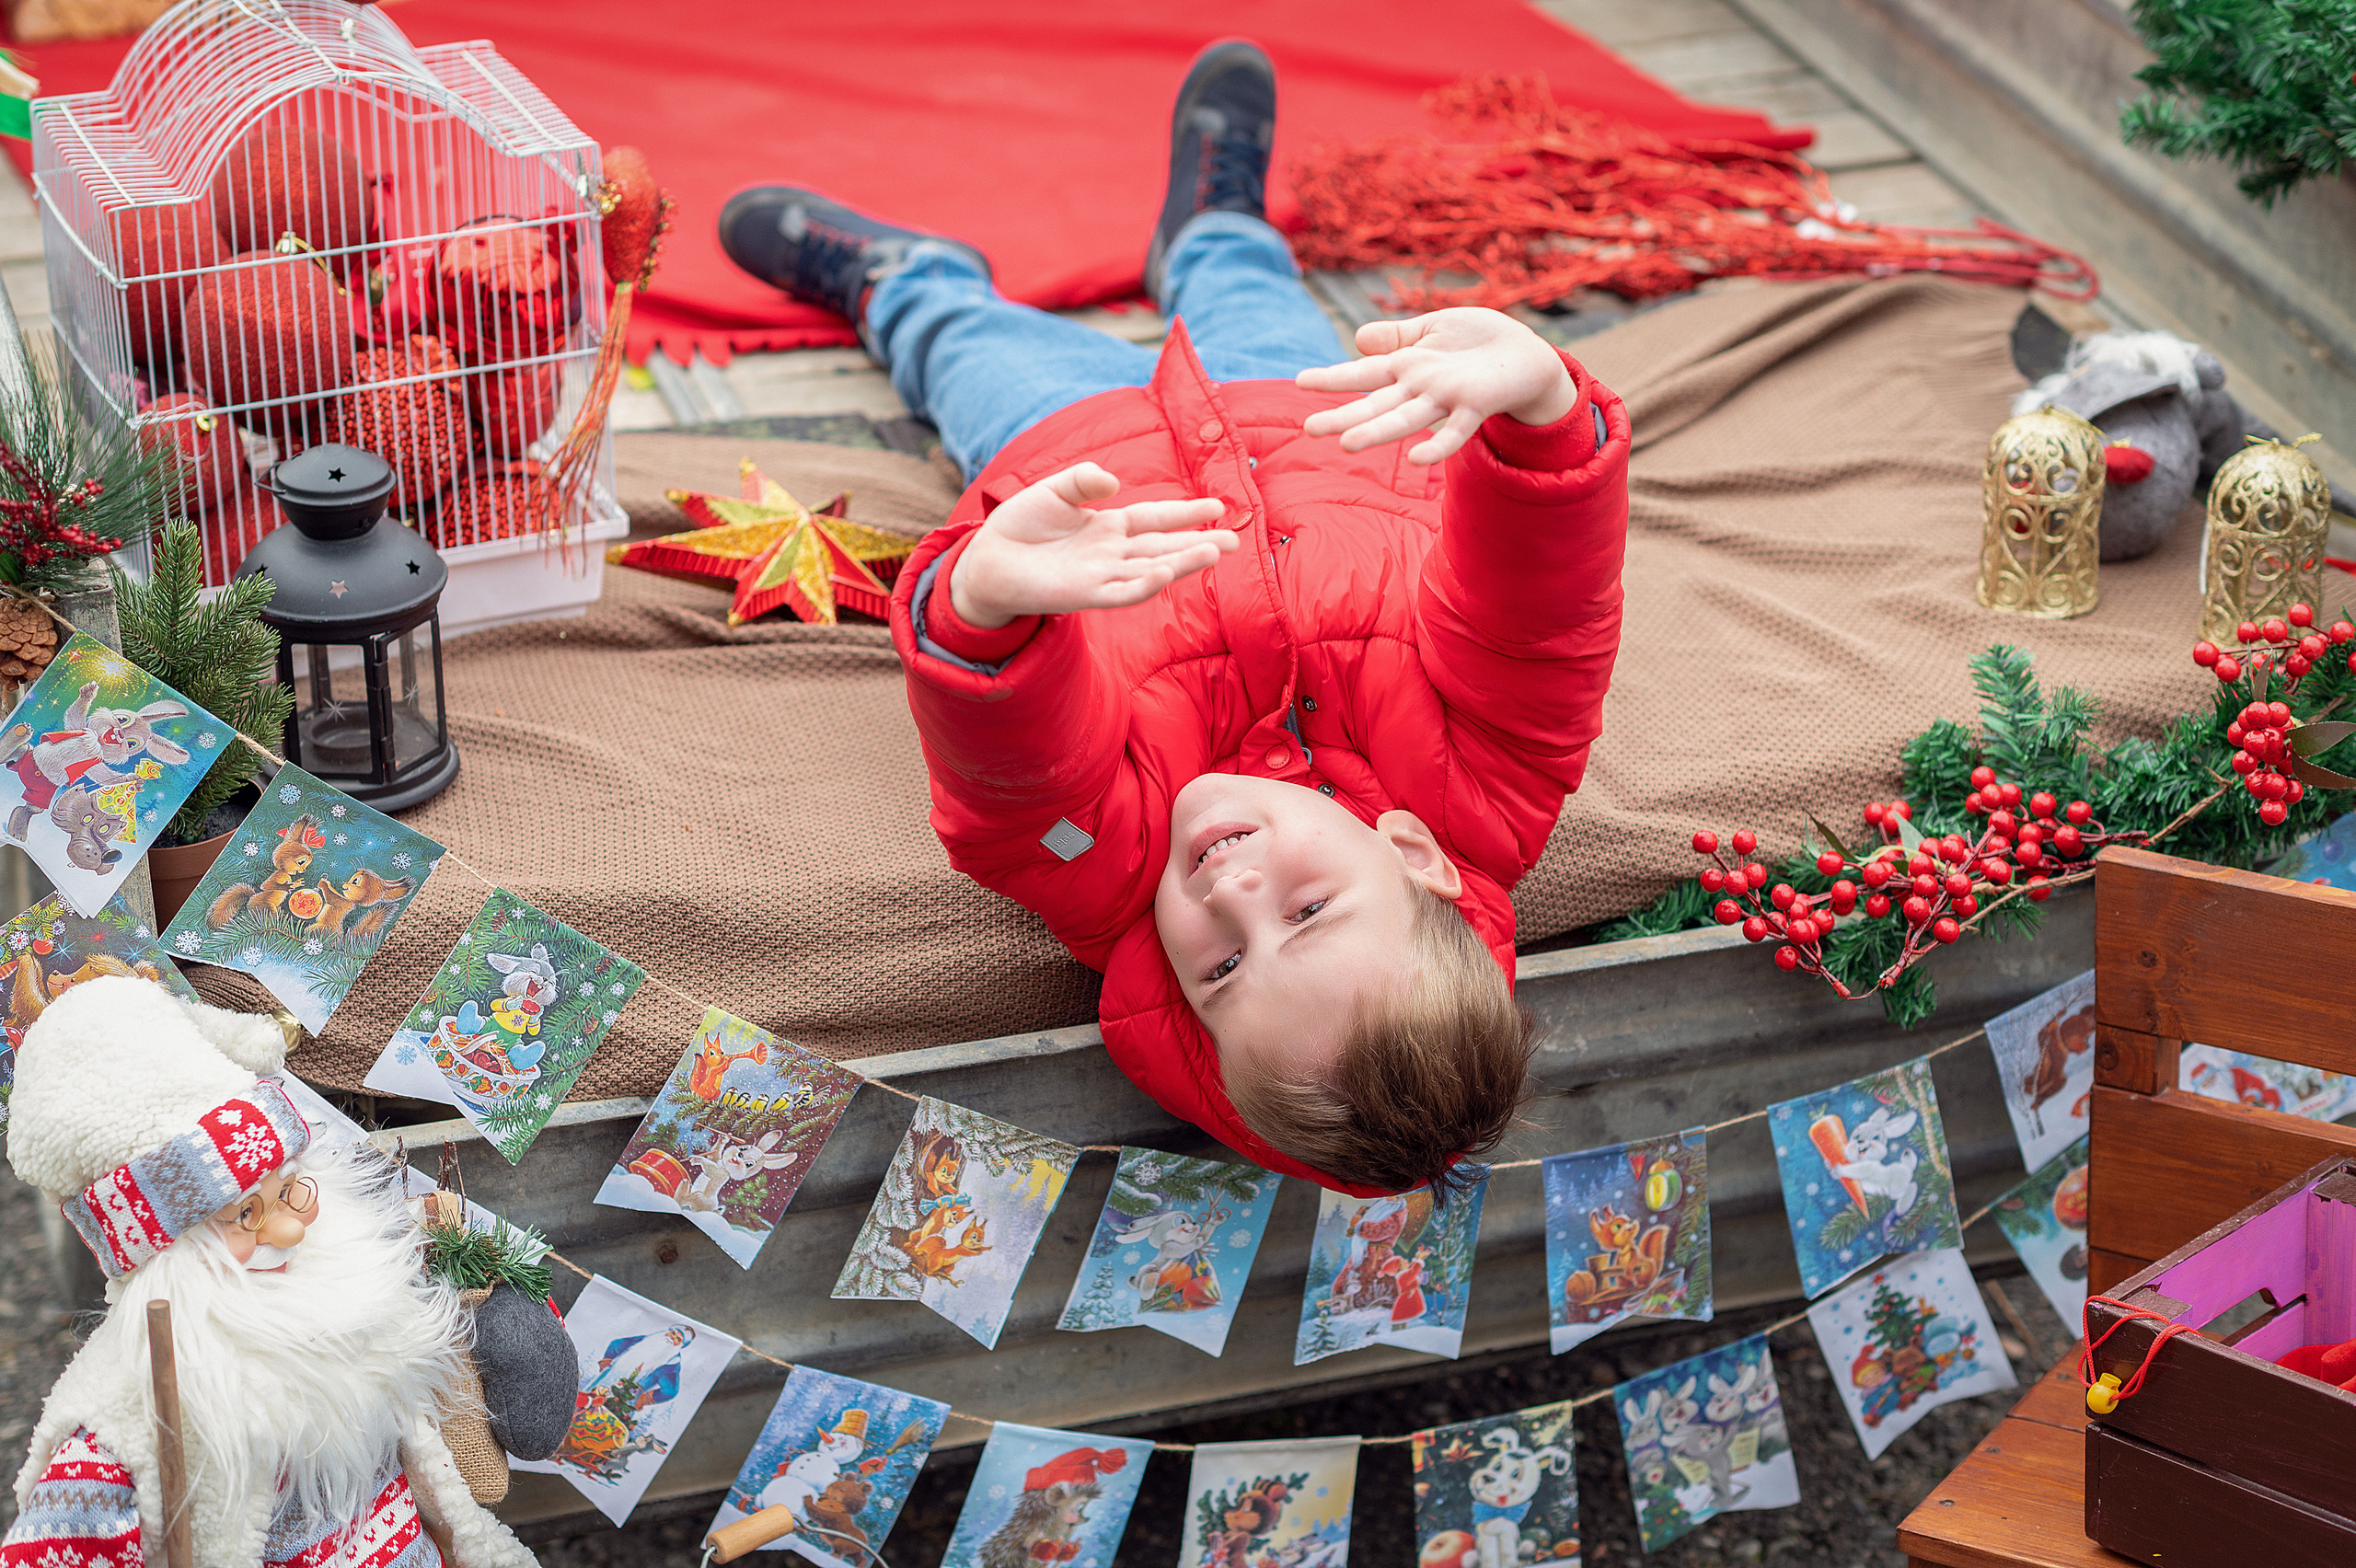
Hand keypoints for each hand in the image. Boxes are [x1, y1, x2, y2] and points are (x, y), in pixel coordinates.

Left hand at [948, 462, 1234, 628]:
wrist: (988, 560)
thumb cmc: (1021, 525)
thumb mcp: (1054, 490)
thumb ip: (1083, 479)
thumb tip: (1115, 482)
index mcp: (1109, 526)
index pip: (1156, 518)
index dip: (1185, 512)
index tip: (1218, 506)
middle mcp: (1112, 552)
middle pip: (1164, 547)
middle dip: (1199, 543)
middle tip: (1235, 540)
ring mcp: (1102, 575)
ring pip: (1152, 569)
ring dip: (1183, 562)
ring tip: (1215, 552)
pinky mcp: (1085, 594)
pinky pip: (1121, 592)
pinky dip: (1144, 584)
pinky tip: (1166, 573)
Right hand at [1297, 308, 1573, 464]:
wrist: (1526, 356)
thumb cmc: (1478, 341)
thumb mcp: (1433, 329)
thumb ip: (1398, 338)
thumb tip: (1358, 338)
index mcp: (1409, 365)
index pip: (1364, 370)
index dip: (1334, 377)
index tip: (1299, 382)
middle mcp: (1421, 386)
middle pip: (1377, 403)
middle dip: (1343, 416)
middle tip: (1309, 429)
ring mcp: (1446, 397)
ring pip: (1406, 418)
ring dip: (1378, 433)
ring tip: (1347, 445)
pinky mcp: (1476, 404)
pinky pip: (1456, 430)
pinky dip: (1439, 445)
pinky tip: (1420, 459)